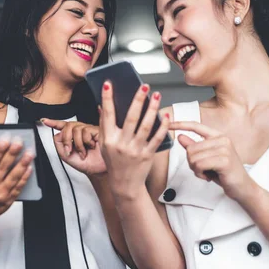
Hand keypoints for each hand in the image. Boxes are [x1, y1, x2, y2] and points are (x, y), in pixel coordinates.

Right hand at [0, 138, 33, 230]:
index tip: (6, 139)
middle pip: (3, 168)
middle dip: (12, 153)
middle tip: (20, 142)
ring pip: (13, 177)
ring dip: (23, 164)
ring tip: (30, 153)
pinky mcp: (8, 200)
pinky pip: (18, 187)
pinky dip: (25, 177)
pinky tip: (30, 168)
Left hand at [41, 118, 105, 174]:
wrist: (96, 170)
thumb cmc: (84, 164)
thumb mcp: (65, 155)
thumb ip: (58, 143)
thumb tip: (59, 132)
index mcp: (72, 137)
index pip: (63, 126)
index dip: (54, 122)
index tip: (45, 121)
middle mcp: (80, 132)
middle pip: (68, 126)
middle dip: (67, 139)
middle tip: (70, 150)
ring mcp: (88, 130)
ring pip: (76, 129)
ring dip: (78, 144)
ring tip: (83, 153)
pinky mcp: (96, 131)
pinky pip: (86, 131)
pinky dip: (86, 142)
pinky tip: (91, 147)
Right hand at [99, 82, 169, 198]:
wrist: (124, 184)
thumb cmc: (114, 162)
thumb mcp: (104, 145)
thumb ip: (103, 126)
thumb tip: (102, 106)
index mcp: (108, 139)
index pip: (107, 115)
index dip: (107, 98)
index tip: (109, 84)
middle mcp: (121, 144)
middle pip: (130, 118)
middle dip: (137, 100)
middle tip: (144, 86)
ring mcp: (135, 150)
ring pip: (145, 126)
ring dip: (152, 109)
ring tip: (156, 95)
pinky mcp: (148, 155)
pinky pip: (157, 138)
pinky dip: (162, 127)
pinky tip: (166, 116)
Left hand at [169, 121, 256, 201]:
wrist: (242, 187)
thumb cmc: (224, 172)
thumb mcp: (206, 158)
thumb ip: (194, 147)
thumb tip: (180, 137)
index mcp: (218, 136)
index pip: (196, 126)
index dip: (180, 124)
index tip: (167, 124)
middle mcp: (222, 139)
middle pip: (190, 148)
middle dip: (192, 162)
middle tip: (203, 169)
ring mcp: (224, 149)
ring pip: (193, 157)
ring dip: (196, 169)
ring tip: (208, 172)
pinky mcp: (224, 160)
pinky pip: (199, 165)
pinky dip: (200, 173)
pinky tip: (209, 177)